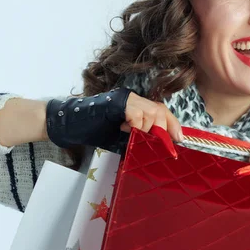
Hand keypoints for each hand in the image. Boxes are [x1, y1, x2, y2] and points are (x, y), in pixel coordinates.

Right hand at [45, 87, 182, 150]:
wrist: (70, 126)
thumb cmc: (95, 132)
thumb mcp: (123, 138)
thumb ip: (139, 139)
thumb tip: (157, 151)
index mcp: (137, 106)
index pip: (162, 111)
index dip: (173, 125)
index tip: (180, 139)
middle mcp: (134, 99)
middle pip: (160, 111)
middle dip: (161, 130)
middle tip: (155, 144)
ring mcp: (126, 98)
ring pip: (151, 112)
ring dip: (147, 129)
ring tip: (135, 137)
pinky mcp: (118, 101)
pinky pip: (136, 113)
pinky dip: (136, 125)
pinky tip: (126, 129)